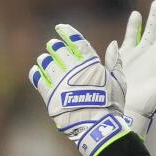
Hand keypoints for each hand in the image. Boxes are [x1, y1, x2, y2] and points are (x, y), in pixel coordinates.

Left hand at [30, 24, 133, 155]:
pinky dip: (37, 73)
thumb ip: (115, 62)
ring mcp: (60, 82)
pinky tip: (37, 70)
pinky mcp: (50, 96)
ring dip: (45, 59)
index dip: (67, 32)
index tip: (60, 28)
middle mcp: (73, 70)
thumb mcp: (119, 82)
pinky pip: (39, 80)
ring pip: (47, 63)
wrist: (98, 127)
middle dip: (55, 46)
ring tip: (45, 58)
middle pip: (59, 51)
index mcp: (90, 64)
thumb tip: (112, 44)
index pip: (76, 42)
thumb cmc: (112, 105)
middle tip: (53, 45)